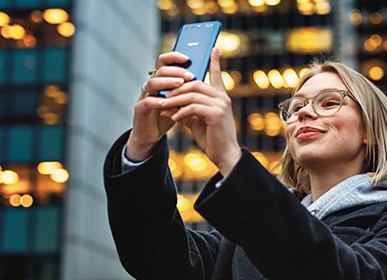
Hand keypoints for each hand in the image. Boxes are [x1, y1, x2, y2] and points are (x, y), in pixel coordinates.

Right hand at [126, 52, 195, 160]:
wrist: (152, 136)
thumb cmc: (168, 116)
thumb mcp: (181, 101)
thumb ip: (188, 90)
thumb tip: (205, 77)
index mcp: (161, 80)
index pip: (165, 61)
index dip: (174, 56)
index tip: (188, 57)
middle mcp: (152, 85)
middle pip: (160, 69)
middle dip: (176, 70)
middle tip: (190, 75)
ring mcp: (144, 96)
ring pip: (152, 82)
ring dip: (167, 82)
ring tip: (181, 84)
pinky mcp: (140, 109)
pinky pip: (147, 101)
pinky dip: (158, 100)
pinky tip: (167, 102)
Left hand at [159, 48, 241, 176]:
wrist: (224, 155)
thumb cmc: (211, 138)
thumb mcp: (196, 121)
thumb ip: (186, 109)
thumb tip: (168, 104)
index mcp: (220, 97)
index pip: (216, 74)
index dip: (214, 61)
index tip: (212, 47)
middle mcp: (222, 98)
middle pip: (196, 83)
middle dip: (177, 88)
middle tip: (162, 94)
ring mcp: (220, 105)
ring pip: (192, 94)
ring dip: (175, 100)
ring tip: (162, 105)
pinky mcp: (216, 115)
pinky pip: (193, 107)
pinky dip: (181, 111)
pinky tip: (173, 117)